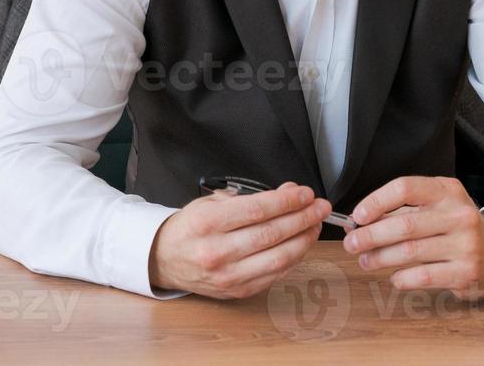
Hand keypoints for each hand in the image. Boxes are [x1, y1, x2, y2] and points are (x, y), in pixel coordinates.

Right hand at [149, 181, 330, 298]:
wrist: (165, 259)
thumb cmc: (190, 227)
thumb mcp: (211, 202)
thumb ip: (251, 197)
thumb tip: (289, 193)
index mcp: (207, 223)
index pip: (257, 210)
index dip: (287, 201)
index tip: (305, 194)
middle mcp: (216, 251)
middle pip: (271, 233)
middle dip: (302, 218)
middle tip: (319, 207)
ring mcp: (228, 275)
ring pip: (278, 258)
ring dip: (303, 240)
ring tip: (315, 225)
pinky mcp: (237, 291)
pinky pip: (274, 274)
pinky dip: (293, 258)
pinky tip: (301, 244)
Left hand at [342, 176, 483, 300]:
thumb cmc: (454, 228)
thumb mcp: (435, 208)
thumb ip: (400, 211)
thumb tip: (358, 222)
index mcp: (447, 191)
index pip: (405, 188)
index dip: (376, 201)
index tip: (358, 216)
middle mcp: (459, 215)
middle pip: (404, 224)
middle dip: (371, 235)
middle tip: (351, 244)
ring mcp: (466, 244)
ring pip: (410, 252)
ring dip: (380, 258)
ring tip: (365, 261)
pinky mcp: (467, 272)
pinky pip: (424, 276)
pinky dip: (402, 278)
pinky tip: (393, 277)